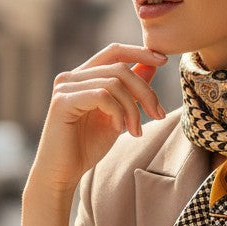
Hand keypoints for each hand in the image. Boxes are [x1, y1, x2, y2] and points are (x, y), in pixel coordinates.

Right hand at [30, 44, 167, 193]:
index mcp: (83, 76)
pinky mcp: (62, 101)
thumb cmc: (87, 146)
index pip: (115, 51)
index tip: (164, 60)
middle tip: (157, 115)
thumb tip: (152, 64)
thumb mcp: (118, 114)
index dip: (141, 52)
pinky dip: (118, 113)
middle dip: (145, 91)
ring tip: (135, 131)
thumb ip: (131, 90)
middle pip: (120, 68)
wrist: (62, 173)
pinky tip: (118, 130)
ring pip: (114, 83)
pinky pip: (102, 96)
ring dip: (133, 109)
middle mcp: (71, 77)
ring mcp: (65, 87)